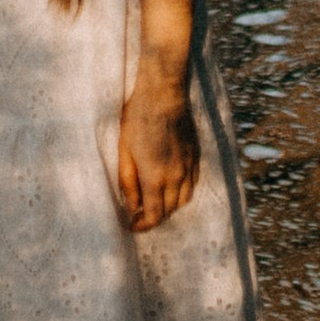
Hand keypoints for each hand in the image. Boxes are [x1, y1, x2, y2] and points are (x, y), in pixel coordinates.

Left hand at [117, 74, 198, 232]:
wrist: (163, 94)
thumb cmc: (137, 120)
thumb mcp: (124, 151)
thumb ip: (128, 182)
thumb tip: (131, 206)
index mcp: (155, 177)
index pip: (153, 216)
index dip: (142, 226)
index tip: (131, 226)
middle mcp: (176, 176)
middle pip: (168, 211)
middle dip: (154, 218)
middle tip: (139, 215)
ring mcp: (188, 166)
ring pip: (183, 200)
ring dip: (169, 207)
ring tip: (154, 202)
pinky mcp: (195, 156)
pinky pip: (192, 184)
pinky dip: (181, 193)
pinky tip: (170, 187)